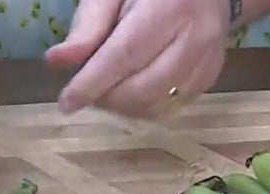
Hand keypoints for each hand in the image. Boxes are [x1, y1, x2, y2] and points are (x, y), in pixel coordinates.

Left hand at [45, 0, 230, 118]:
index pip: (125, 55)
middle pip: (143, 88)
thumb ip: (88, 25)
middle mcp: (198, 34)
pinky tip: (133, 84)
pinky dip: (146, 104)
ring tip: (108, 86)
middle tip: (87, 88)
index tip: (66, 103)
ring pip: (159, 104)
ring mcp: (210, 57)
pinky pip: (173, 105)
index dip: (92, 83)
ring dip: (125, 106)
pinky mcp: (213, 73)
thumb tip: (56, 61)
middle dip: (107, 98)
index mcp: (170, 4)